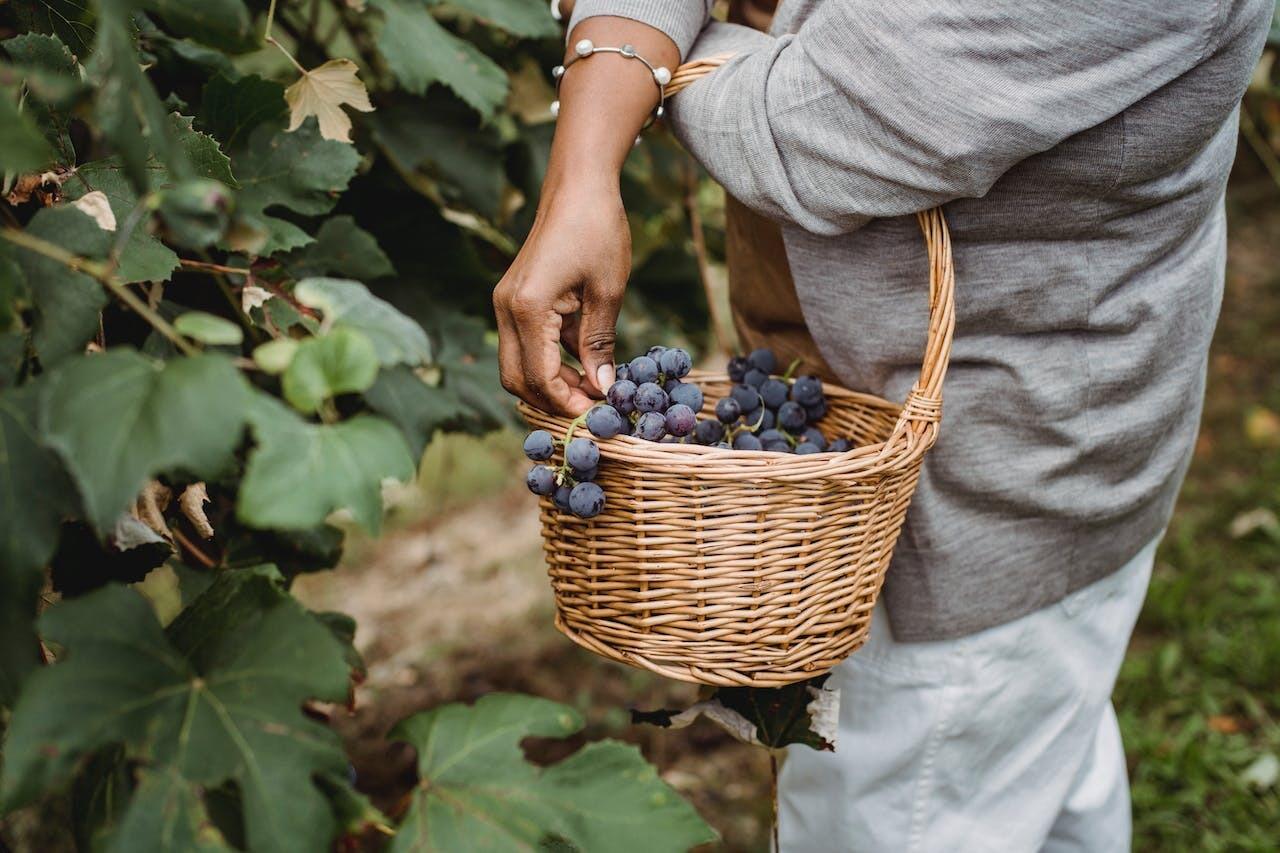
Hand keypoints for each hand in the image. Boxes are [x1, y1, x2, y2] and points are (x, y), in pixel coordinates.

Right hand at [494, 180, 628, 415]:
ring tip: (592, 388)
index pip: (539, 376)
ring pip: (516, 364)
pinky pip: (524, 344)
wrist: (578, 185)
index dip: (566, 402)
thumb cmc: (597, 229)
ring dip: (550, 383)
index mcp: (527, 307)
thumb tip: (602, 387)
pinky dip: (549, 360)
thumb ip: (600, 343)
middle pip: (516, 379)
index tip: (597, 412)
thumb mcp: (607, 291)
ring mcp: (506, 303)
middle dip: (551, 400)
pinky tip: (584, 362)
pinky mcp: (514, 299)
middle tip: (591, 408)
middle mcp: (506, 308)